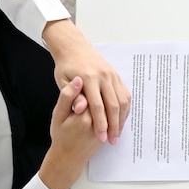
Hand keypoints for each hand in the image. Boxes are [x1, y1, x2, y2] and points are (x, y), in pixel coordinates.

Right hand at [39, 77, 103, 188]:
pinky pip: (117, 115)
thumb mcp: (58, 115)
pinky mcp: (110, 132)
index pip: (91, 92)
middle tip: (91, 85)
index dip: (87, 85)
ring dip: (109, 97)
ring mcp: (106, 128)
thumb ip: (68, 98)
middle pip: (104, 99)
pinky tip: (107, 101)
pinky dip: (114, 106)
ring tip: (99, 92)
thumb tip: (78, 80)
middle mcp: (97, 123)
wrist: (68, 157)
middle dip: (99, 91)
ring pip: (113, 106)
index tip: (83, 82)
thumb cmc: (61, 135)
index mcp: (83, 117)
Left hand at [43, 19, 130, 144]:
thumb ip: (72, 97)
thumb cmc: (66, 67)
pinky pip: (125, 95)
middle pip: (113, 106)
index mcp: (89, 78)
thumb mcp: (63, 82)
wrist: (75, 48)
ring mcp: (113, 76)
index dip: (100, 124)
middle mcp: (104, 77)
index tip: (101, 138)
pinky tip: (121, 119)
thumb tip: (82, 109)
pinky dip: (125, 109)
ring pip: (123, 101)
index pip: (97, 106)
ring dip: (121, 119)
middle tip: (112, 140)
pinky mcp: (117, 76)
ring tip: (117, 133)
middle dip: (114, 125)